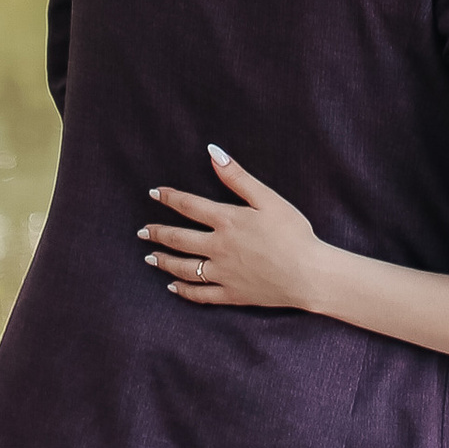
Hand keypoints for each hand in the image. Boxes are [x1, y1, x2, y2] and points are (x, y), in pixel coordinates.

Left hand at [141, 147, 325, 311]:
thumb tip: (213, 152)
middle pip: (178, 239)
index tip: (154, 193)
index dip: (169, 198)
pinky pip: (200, 295)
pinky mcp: (230, 294)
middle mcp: (217, 247)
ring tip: (149, 258)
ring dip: (164, 261)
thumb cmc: (292, 232)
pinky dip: (184, 291)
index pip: (188, 206)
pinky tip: (173, 287)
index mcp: (227, 220)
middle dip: (157, 233)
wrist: (307, 273)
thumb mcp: (267, 198)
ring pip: (184, 268)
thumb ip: (238, 177)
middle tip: (141, 231)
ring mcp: (222, 274)